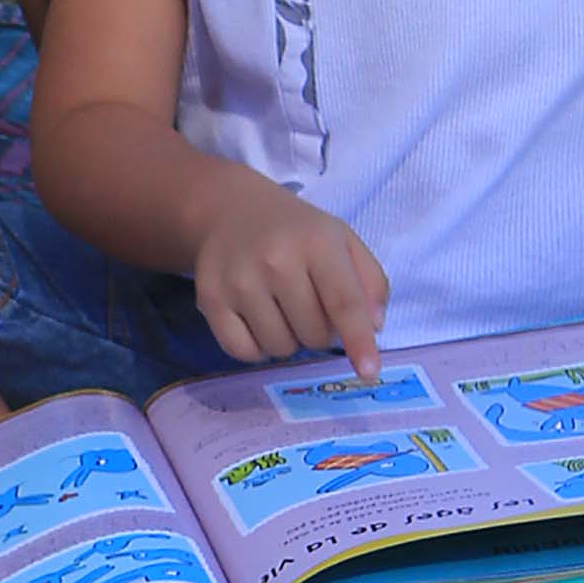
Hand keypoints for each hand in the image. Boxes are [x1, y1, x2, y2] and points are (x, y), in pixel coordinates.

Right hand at [189, 184, 389, 374]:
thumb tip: (373, 327)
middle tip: (309, 306)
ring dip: (289, 340)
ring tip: (282, 311)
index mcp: (317, 242)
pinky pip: (243, 351)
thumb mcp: (342, 240)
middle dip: (320, 332)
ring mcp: (239, 281)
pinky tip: (259, 323)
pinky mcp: (210, 299)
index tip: (369, 371)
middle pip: (314, 334)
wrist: (231, 211)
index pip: (344, 302)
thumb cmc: (296, 231)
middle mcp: (276, 261)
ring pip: (280, 347)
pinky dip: (257, 349)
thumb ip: (370, 280)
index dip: (359, 341)